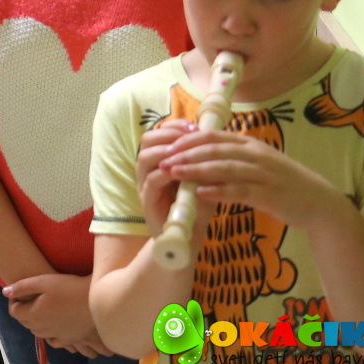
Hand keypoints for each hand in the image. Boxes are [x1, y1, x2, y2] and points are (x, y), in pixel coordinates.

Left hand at [4, 274, 113, 357]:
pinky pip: (53, 340)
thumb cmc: (69, 287)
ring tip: (40, 309)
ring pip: (38, 332)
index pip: (15, 312)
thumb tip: (5, 292)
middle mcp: (42, 328)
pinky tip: (53, 325)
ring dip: (34, 322)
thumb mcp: (43, 281)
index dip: (13, 301)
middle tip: (28, 298)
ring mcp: (56, 335)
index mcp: (34, 314)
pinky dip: (49, 333)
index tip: (19, 292)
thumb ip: (22, 287)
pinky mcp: (70, 338)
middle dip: (23, 311)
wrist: (96, 300)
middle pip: (25, 322)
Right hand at [136, 119, 205, 235]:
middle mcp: (149, 169)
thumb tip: (218, 139)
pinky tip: (182, 173)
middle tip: (189, 137)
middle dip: (169, 134)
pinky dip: (166, 174)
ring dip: (165, 152)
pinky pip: (152, 181)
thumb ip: (205, 161)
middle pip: (147, 140)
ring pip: (144, 157)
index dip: (175, 126)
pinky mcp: (147, 201)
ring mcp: (145, 184)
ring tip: (184, 153)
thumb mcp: (204, 178)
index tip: (194, 126)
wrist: (189, 237)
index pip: (160, 133)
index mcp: (161, 160)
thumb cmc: (196, 206)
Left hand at [160, 128, 343, 231]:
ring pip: (223, 167)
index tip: (168, 146)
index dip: (188, 139)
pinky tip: (200, 193)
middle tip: (163, 160)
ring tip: (173, 173)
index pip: (213, 135)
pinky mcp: (269, 194)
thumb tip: (201, 152)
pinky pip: (239, 190)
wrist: (320, 203)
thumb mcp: (258, 163)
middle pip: (214, 149)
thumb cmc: (283, 184)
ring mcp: (264, 174)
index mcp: (250, 144)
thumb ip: (233, 156)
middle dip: (186, 154)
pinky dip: (218, 190)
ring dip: (195, 170)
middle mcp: (256, 155)